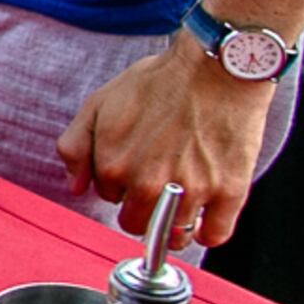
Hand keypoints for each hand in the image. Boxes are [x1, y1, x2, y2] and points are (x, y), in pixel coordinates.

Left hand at [60, 34, 277, 246]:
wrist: (215, 69)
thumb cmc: (160, 82)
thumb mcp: (99, 104)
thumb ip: (76, 146)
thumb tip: (74, 187)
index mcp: (113, 165)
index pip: (108, 197)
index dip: (121, 182)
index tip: (137, 165)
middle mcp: (147, 184)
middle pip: (136, 223)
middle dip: (142, 208)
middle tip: (158, 184)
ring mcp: (189, 191)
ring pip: (173, 234)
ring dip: (174, 223)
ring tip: (182, 200)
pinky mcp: (228, 192)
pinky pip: (214, 235)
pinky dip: (208, 232)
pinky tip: (205, 218)